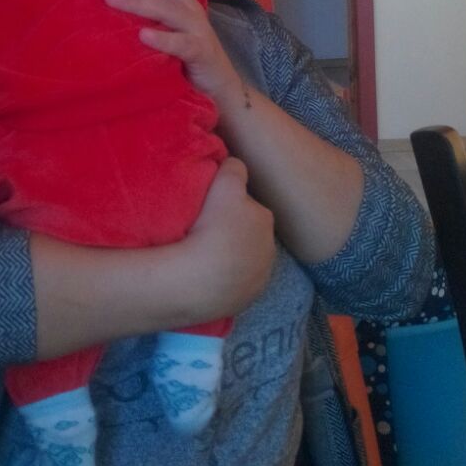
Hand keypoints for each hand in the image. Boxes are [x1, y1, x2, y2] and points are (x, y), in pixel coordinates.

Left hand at [101, 0, 245, 107]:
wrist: (217, 85)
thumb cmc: (181, 50)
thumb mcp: (163, 22)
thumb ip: (144, 4)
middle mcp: (188, 5)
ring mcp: (195, 27)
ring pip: (169, 7)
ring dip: (138, 0)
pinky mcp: (199, 52)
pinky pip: (182, 43)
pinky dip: (163, 38)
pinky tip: (143, 36)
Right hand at [175, 157, 275, 321]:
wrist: (197, 280)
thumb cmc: (211, 226)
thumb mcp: (224, 183)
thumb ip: (233, 168)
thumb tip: (234, 165)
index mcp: (265, 218)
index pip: (247, 203)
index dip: (229, 202)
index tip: (212, 207)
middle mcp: (269, 248)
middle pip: (247, 232)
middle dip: (232, 230)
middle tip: (205, 230)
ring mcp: (258, 278)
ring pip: (242, 259)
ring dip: (229, 255)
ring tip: (203, 255)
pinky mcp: (245, 300)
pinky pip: (234, 283)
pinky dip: (224, 278)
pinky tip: (206, 275)